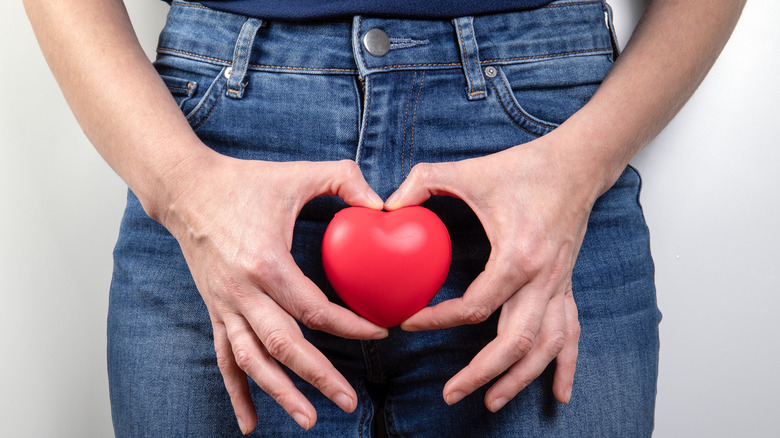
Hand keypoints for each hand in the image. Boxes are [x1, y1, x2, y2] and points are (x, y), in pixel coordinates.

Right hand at [160, 152, 387, 432]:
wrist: (186, 189)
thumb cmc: (244, 181)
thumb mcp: (298, 174)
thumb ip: (344, 179)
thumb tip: (383, 203)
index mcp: (267, 262)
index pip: (314, 309)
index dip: (350, 326)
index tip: (379, 333)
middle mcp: (242, 292)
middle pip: (284, 346)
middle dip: (319, 376)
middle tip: (349, 400)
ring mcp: (224, 305)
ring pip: (252, 360)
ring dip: (280, 393)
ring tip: (310, 419)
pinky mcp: (214, 310)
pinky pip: (224, 358)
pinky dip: (237, 392)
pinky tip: (249, 422)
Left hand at [385, 135, 601, 410]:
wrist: (576, 164)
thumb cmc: (524, 168)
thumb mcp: (468, 171)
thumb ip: (422, 182)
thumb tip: (384, 205)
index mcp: (517, 256)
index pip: (475, 306)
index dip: (438, 320)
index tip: (407, 322)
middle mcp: (543, 279)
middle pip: (514, 341)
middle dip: (482, 373)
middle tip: (451, 394)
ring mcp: (559, 286)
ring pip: (545, 347)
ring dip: (520, 378)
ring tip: (492, 401)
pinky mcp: (566, 285)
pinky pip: (571, 333)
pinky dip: (564, 365)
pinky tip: (559, 393)